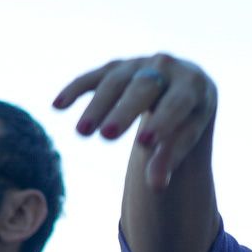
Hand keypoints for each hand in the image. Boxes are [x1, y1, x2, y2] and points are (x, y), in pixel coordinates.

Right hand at [54, 54, 216, 189]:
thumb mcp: (186, 136)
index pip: (177, 103)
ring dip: (97, 105)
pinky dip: (76, 88)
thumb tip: (156, 188)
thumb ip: (169, 159)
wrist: (184, 85)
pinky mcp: (118, 66)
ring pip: (116, 81)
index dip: (162, 120)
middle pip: (144, 87)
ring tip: (82, 133)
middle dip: (125, 111)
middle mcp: (167, 67)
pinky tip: (57, 106)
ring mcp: (140, 63)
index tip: (144, 142)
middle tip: (107, 136)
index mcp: (193, 86)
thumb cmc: (186, 119)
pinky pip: (94, 76)